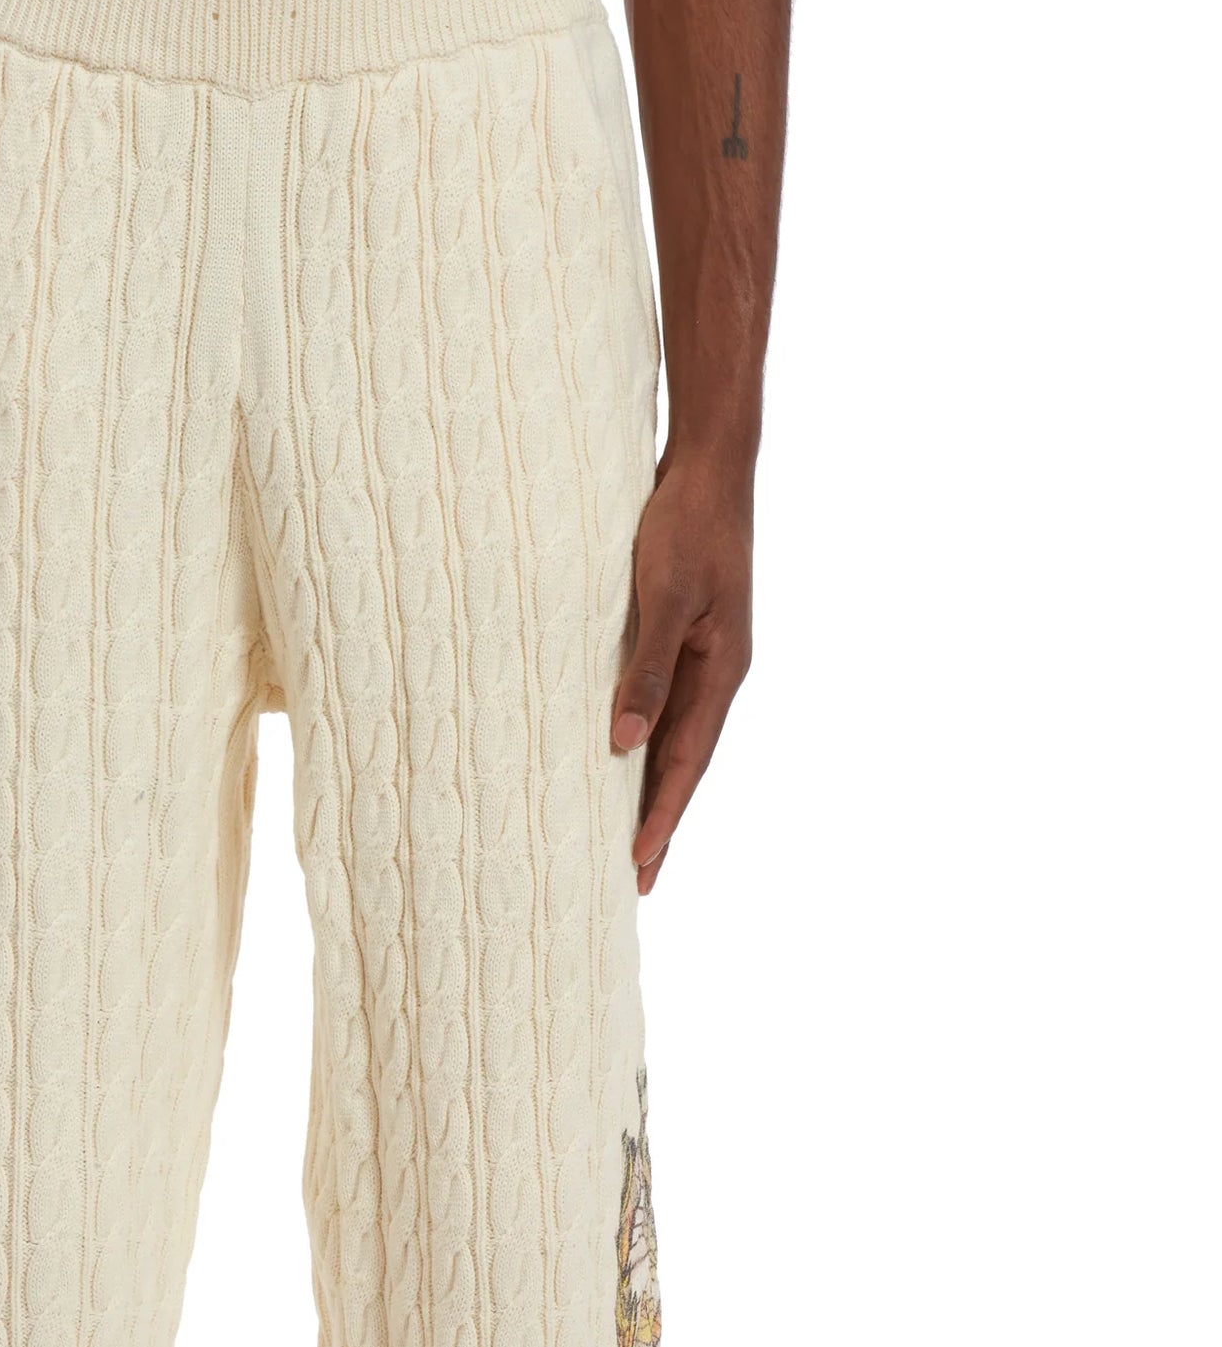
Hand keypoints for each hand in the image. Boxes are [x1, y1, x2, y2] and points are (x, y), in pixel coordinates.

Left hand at [611, 454, 754, 893]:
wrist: (709, 465)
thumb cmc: (686, 524)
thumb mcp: (664, 597)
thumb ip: (647, 671)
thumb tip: (623, 745)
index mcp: (723, 671)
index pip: (687, 762)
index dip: (662, 815)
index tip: (639, 864)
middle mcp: (717, 674)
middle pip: (685, 763)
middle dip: (661, 821)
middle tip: (637, 881)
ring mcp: (703, 657)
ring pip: (674, 739)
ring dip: (652, 788)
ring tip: (629, 839)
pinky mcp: (684, 638)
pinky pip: (664, 707)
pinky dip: (646, 741)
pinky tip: (624, 760)